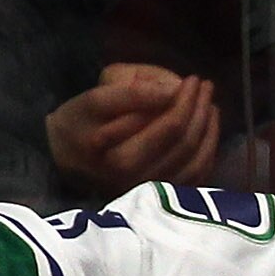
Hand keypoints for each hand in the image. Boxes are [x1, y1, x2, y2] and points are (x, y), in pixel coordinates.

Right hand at [45, 64, 219, 197]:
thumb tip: (174, 88)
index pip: (163, 124)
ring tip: (208, 102)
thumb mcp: (95, 99)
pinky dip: (207, 150)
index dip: (182, 98)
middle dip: (196, 108)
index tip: (191, 79)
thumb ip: (132, 91)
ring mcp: (147, 188)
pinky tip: (209, 128)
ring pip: (192, 159)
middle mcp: (131, 173)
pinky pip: (195, 177)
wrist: (66, 161)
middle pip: (179, 139)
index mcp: (114, 150)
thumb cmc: (80, 124)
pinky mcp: (156, 196)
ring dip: (207, 127)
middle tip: (203, 84)